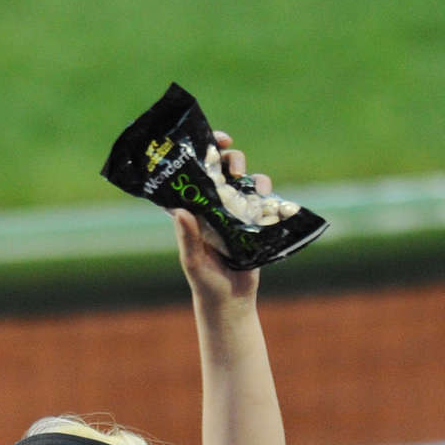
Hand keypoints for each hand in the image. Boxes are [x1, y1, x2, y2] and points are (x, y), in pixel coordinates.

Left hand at [171, 132, 259, 308]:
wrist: (232, 302)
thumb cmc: (206, 284)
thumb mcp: (193, 261)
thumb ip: (187, 237)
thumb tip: (179, 211)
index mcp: (192, 211)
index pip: (192, 174)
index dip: (201, 152)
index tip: (214, 142)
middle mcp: (212, 207)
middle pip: (220, 169)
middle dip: (230, 158)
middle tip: (235, 166)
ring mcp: (233, 212)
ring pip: (243, 179)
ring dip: (249, 174)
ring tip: (251, 184)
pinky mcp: (253, 220)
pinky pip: (261, 197)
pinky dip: (265, 192)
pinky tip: (264, 198)